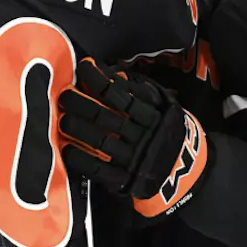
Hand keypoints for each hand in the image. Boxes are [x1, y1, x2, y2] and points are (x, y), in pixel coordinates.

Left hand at [58, 59, 208, 218]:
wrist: (185, 168)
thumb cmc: (166, 128)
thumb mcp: (163, 105)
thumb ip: (139, 90)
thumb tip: (112, 73)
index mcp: (152, 115)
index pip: (120, 94)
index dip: (99, 79)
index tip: (83, 67)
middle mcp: (142, 136)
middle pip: (105, 118)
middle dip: (81, 105)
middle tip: (64, 95)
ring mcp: (133, 159)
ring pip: (100, 143)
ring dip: (78, 130)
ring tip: (61, 119)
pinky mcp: (125, 180)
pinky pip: (99, 171)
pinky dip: (81, 160)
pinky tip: (67, 149)